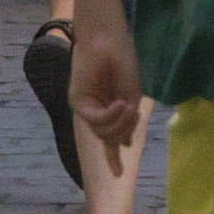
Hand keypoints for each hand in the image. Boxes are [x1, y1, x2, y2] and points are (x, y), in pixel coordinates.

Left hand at [69, 21, 145, 154]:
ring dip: (118, 124)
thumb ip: (128, 119)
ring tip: (128, 107)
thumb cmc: (123, 60)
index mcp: (110, 108)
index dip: (113, 157)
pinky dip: (109, 116)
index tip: (119, 174)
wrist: (108, 39)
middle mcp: (96, 110)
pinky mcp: (78, 101)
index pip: (109, 138)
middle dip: (124, 130)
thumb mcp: (131, 94)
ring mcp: (86, 107)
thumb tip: (125, 143)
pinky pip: (95, 120)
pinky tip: (120, 104)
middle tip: (134, 113)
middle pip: (109, 138)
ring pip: (102, 133)